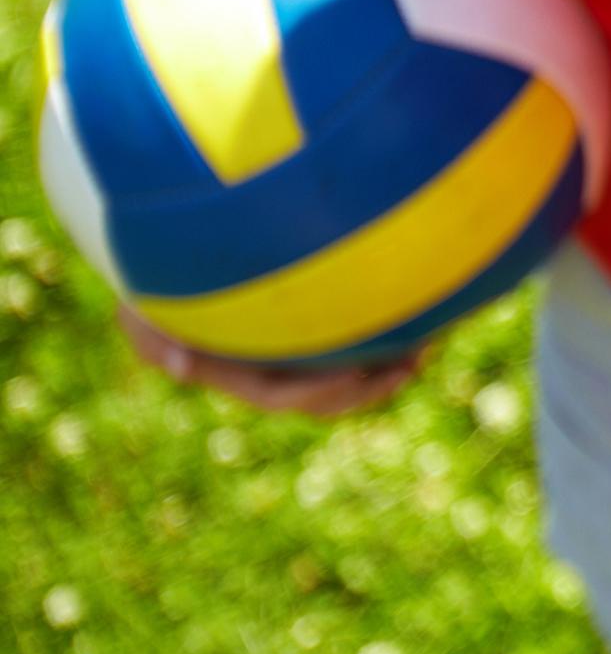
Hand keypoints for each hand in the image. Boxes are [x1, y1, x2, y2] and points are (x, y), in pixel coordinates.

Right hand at [121, 308, 424, 418]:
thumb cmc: (154, 287)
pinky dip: (384, 328)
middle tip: (413, 362)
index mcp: (241, 374)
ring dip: (388, 360)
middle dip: (371, 386)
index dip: (323, 394)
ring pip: (348, 365)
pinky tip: (418, 308)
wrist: (173, 257)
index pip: (284, 396)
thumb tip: (183, 364)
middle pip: (327, 390)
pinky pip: (354, 334)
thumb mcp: (139, 313)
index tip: (361, 374)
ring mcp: (296, 347)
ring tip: (428, 339)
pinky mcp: (317, 323)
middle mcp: (273, 366)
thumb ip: (151, 339)